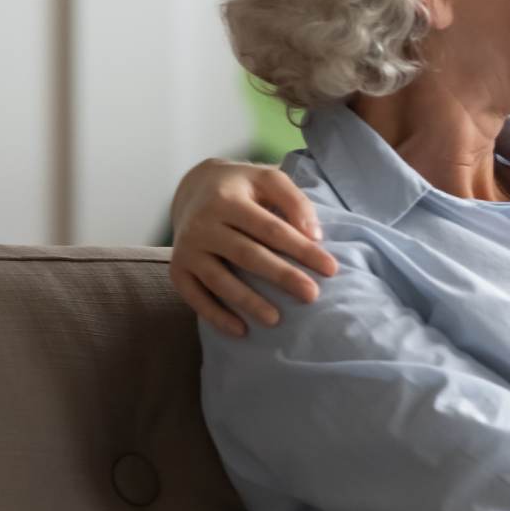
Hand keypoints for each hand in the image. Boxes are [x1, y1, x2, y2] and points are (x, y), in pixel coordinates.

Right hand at [169, 158, 338, 336]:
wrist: (193, 188)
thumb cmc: (242, 188)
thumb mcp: (268, 180)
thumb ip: (294, 201)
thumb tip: (313, 236)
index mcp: (228, 200)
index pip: (271, 229)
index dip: (301, 249)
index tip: (331, 269)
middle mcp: (203, 225)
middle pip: (247, 255)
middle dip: (282, 276)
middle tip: (312, 295)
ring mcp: (187, 249)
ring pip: (219, 280)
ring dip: (248, 302)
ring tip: (276, 320)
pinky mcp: (178, 270)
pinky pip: (195, 297)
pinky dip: (215, 316)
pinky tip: (241, 331)